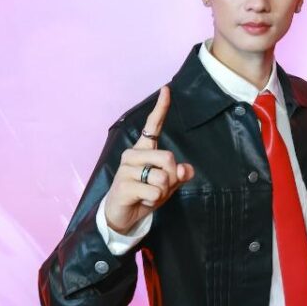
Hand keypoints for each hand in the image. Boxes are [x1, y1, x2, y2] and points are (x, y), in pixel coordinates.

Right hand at [103, 86, 194, 233]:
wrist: (123, 216)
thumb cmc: (145, 194)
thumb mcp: (168, 185)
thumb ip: (179, 174)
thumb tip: (184, 169)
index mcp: (143, 150)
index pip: (153, 126)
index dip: (161, 108)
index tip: (166, 89)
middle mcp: (132, 154)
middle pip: (167, 156)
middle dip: (172, 177)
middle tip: (160, 188)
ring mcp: (125, 169)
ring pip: (162, 177)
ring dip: (162, 192)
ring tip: (148, 194)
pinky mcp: (123, 185)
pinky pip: (153, 191)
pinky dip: (153, 200)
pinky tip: (141, 200)